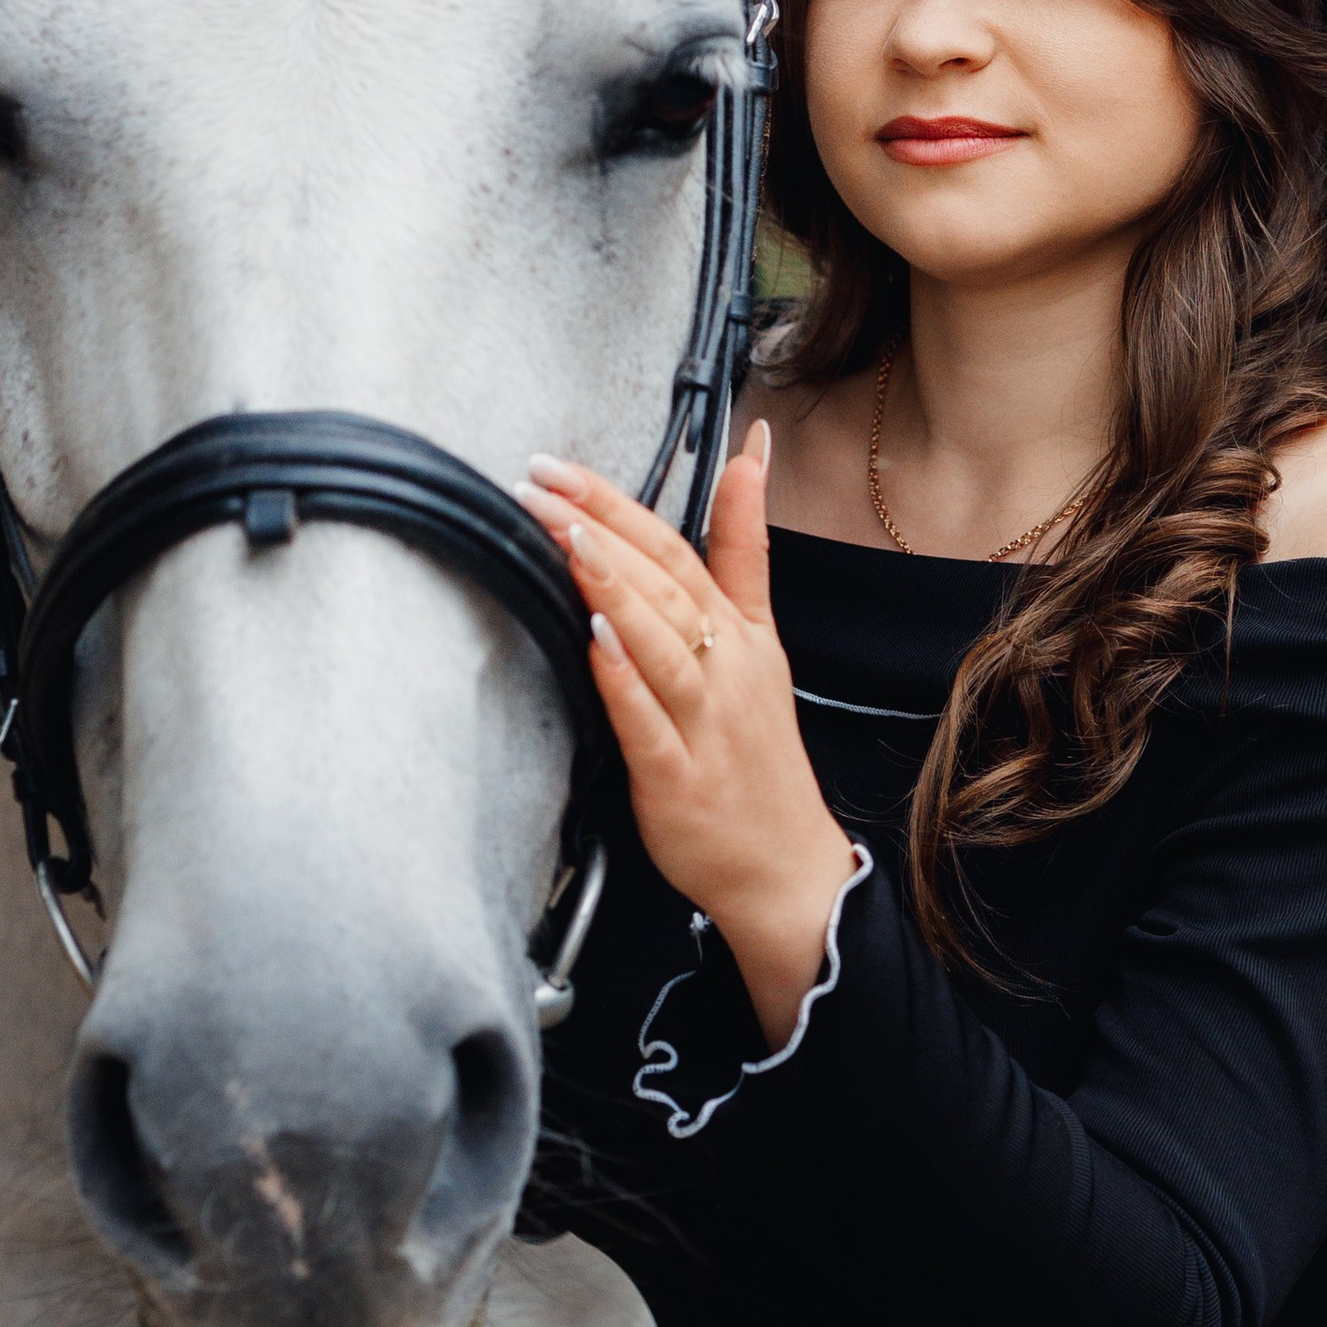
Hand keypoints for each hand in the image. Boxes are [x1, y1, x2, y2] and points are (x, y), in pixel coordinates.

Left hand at [520, 426, 860, 1048]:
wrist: (786, 867)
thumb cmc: (757, 756)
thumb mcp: (764, 642)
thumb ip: (744, 551)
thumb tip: (747, 458)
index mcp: (740, 634)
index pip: (680, 550)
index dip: (621, 503)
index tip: (564, 465)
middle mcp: (726, 670)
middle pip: (664, 584)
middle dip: (600, 527)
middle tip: (540, 482)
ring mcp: (704, 725)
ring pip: (661, 643)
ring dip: (614, 588)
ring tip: (567, 538)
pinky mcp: (678, 780)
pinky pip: (649, 725)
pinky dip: (625, 682)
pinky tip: (596, 642)